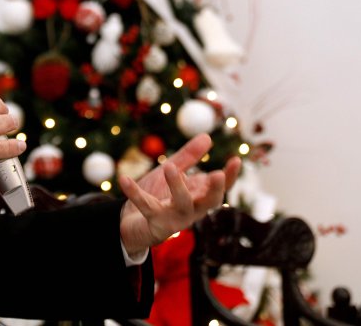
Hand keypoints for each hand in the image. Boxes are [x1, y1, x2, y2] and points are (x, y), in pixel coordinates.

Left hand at [118, 133, 240, 255]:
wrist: (131, 221)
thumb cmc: (157, 195)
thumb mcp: (171, 172)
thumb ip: (188, 157)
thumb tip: (207, 137)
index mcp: (198, 195)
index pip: (219, 187)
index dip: (230, 176)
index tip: (236, 160)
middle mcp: (191, 209)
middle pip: (210, 202)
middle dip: (215, 189)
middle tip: (216, 174)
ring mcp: (174, 218)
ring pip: (182, 205)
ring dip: (177, 186)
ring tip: (169, 167)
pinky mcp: (155, 224)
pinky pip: (145, 206)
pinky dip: (134, 193)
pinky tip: (123, 179)